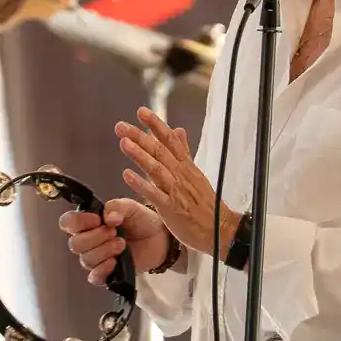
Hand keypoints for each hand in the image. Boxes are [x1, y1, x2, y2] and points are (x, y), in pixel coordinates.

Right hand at [62, 200, 169, 284]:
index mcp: (88, 223)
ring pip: (86, 260)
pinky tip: (115, 262)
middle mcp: (87, 241)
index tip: (97, 219)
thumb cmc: (140, 220)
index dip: (78, 222)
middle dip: (96, 237)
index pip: (67, 223)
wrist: (159, 238)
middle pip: (75, 245)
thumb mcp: (130, 207)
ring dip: (105, 250)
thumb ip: (116, 207)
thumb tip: (107, 218)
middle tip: (115, 232)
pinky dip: (103, 269)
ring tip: (122, 243)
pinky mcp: (106, 274)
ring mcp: (96, 259)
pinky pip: (94, 277)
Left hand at [116, 108, 231, 256]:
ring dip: (139, 155)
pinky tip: (127, 175)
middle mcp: (181, 175)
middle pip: (159, 151)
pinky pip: (154, 194)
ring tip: (123, 143)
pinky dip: (140, 184)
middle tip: (120, 126)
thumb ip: (184, 151)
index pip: (170, 140)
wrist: (220, 230)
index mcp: (186, 166)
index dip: (155, 125)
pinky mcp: (171, 208)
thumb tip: (178, 130)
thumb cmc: (206, 204)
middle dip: (140, 136)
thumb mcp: (196, 173)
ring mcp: (176, 191)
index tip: (140, 111)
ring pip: (156, 169)